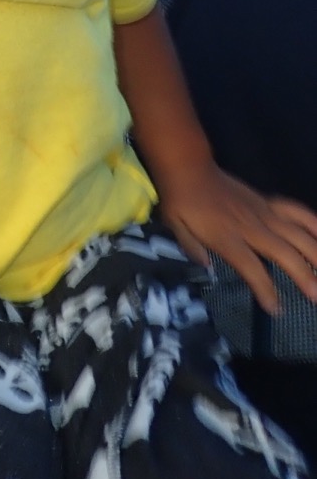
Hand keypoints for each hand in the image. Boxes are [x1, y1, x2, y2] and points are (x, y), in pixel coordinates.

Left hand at [157, 163, 316, 313]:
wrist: (190, 168)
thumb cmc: (181, 201)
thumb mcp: (175, 228)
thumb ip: (191, 249)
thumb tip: (207, 268)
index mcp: (226, 237)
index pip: (251, 268)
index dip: (265, 290)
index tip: (277, 309)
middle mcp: (251, 227)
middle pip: (283, 254)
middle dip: (303, 276)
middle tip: (316, 297)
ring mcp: (264, 213)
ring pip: (298, 234)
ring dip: (315, 254)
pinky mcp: (269, 202)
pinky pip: (297, 212)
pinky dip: (314, 223)